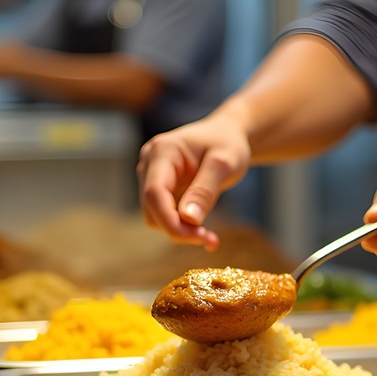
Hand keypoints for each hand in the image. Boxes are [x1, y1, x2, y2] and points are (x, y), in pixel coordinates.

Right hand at [137, 112, 251, 250]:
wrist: (225, 135)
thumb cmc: (227, 143)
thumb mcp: (225, 163)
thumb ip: (205, 190)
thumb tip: (188, 220)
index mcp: (162, 152)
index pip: (154, 193)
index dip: (171, 220)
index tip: (199, 237)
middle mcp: (149, 164)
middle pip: (152, 209)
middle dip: (179, 229)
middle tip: (211, 240)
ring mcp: (150, 178)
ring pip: (155, 217)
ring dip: (181, 232)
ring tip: (210, 237)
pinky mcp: (159, 191)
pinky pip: (164, 217)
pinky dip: (182, 228)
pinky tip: (204, 233)